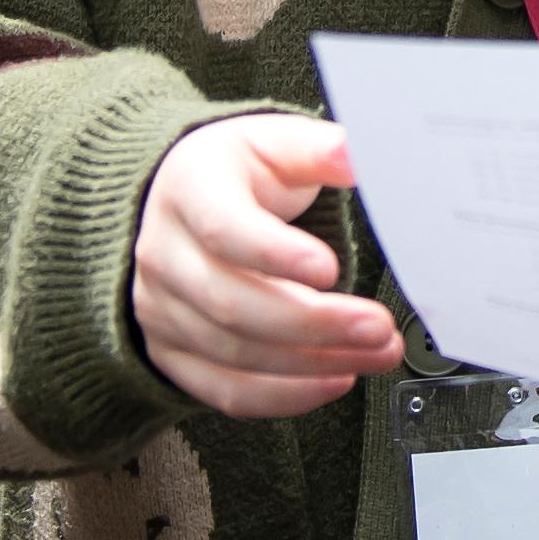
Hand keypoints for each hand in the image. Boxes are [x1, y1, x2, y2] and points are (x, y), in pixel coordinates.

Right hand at [132, 115, 403, 417]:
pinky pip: (225, 390)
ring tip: (375, 353)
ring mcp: (162, 309)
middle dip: (314, 323)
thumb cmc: (235, 175)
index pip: (223, 230)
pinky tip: (334, 380)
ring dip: (313, 363)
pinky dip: (284, 396)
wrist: (176, 205)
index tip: (331, 268)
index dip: (276, 255)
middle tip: (376, 326)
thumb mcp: (273, 143)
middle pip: (231, 303)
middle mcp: (164, 253)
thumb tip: (361, 155)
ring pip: (234, 353)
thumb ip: (318, 150)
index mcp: (188, 189)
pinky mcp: (172, 353)